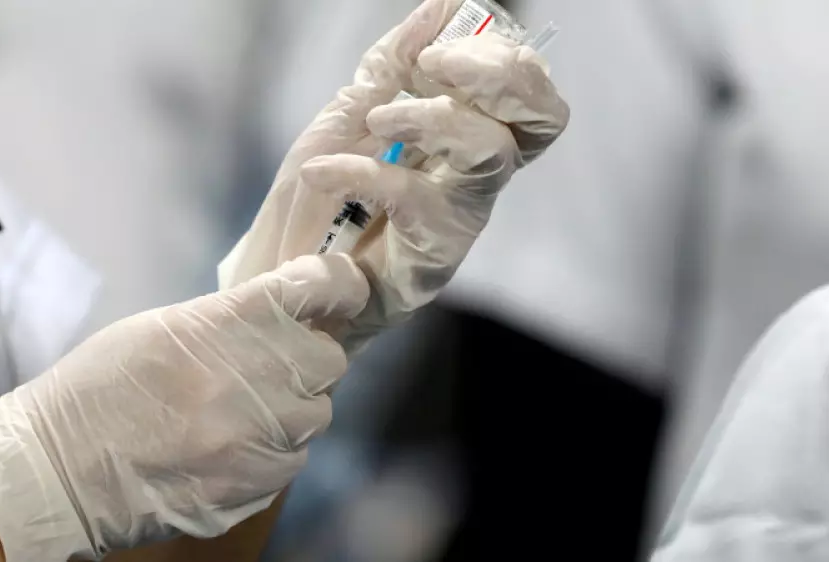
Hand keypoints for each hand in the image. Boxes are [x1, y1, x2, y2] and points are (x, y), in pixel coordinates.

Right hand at [0, 254, 368, 559]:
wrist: (59, 470)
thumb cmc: (102, 386)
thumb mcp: (166, 326)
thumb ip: (233, 319)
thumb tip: (284, 316)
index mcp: (235, 321)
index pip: (323, 286)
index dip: (339, 285)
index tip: (339, 289)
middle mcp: (264, 375)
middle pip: (330, 359)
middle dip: (307, 358)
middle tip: (270, 365)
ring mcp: (265, 436)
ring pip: (317, 413)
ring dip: (292, 408)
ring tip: (242, 414)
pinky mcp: (260, 484)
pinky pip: (293, 459)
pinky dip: (273, 451)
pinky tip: (231, 450)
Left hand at [219, 0, 569, 352]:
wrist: (286, 270)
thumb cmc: (323, 196)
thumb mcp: (351, 114)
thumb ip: (393, 64)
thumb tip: (441, 5)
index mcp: (468, 133)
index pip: (526, 88)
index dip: (502, 56)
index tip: (440, 46)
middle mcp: (478, 173)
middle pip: (541, 117)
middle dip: (500, 75)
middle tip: (436, 66)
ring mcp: (462, 214)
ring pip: (491, 151)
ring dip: (432, 117)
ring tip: (377, 118)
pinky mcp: (435, 255)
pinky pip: (414, 197)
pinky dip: (362, 173)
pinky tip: (323, 172)